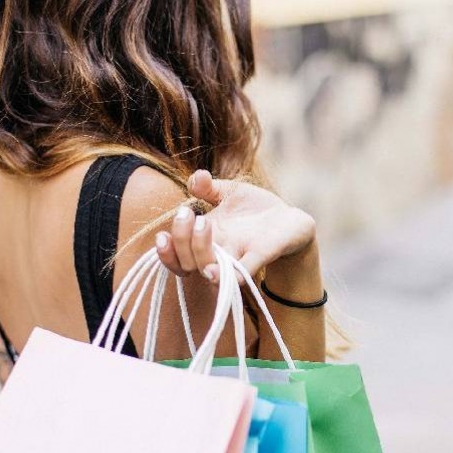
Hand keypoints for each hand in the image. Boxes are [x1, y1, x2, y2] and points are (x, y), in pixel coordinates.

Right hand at [154, 170, 316, 283]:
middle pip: (187, 262)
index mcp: (205, 239)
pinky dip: (229, 275)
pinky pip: (241, 273)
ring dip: (199, 250)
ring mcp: (237, 257)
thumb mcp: (230, 193)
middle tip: (188, 213)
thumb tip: (195, 177)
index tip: (162, 236)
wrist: (290, 220)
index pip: (176, 255)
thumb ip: (209, 187)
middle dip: (181, 239)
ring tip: (203, 223)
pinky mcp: (260, 256)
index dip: (165, 252)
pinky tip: (216, 271)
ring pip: (209, 269)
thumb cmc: (255, 210)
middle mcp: (218, 253)